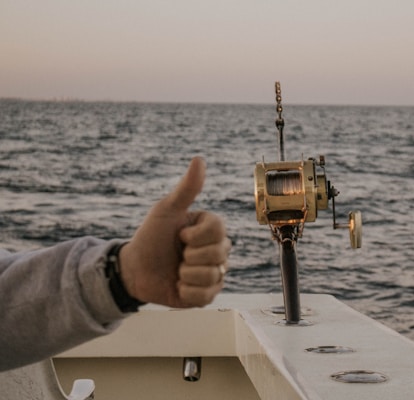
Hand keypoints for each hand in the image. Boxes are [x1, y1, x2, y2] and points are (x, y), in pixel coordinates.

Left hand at [118, 157, 230, 307]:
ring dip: (186, 274)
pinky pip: (206, 296)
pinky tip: (178, 285)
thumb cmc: (150, 237)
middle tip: (177, 254)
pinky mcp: (207, 295)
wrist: (134, 270)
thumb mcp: (166, 211)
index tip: (179, 235)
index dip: (195, 235)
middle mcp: (218, 250)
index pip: (219, 230)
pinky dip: (187, 292)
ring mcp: (214, 273)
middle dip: (190, 255)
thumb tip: (199, 159)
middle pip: (219, 253)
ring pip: (213, 275)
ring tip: (176, 271)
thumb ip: (186, 189)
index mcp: (211, 229)